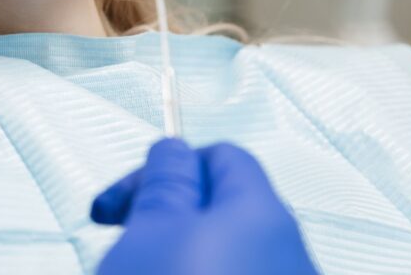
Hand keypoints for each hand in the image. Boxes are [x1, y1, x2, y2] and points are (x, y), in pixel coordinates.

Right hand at [92, 139, 318, 274]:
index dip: (166, 168)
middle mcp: (288, 252)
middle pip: (223, 210)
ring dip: (176, 256)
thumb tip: (174, 148)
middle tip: (123, 240)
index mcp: (262, 212)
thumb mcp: (151, 228)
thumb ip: (166, 179)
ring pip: (225, 254)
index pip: (222, 156)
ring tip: (137, 270)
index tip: (122, 201)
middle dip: (167, 218)